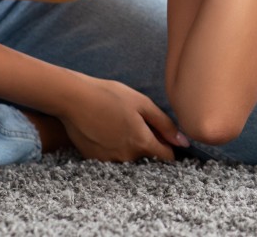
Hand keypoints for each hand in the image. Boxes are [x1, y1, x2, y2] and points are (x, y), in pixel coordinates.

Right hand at [59, 76, 187, 161]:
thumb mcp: (142, 104)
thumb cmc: (109, 96)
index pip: (166, 157)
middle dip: (149, 143)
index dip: (170, 147)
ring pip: (130, 157)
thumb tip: (184, 142)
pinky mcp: (94, 159)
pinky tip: (107, 128)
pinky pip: (113, 156)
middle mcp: (126, 157)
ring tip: (120, 122)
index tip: (167, 136)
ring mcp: (109, 160)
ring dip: (131, 145)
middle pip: (148, 157)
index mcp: (142, 143)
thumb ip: (165, 125)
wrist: (73, 99)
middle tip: (138, 121)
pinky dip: (115, 146)